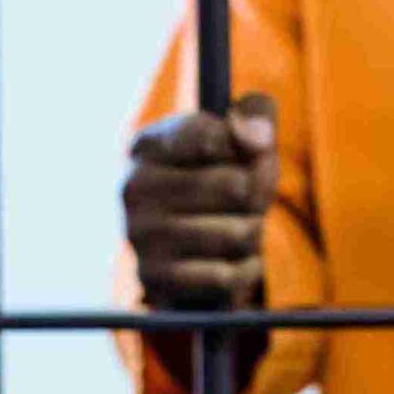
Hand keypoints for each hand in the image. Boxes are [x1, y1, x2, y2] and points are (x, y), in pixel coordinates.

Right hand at [123, 91, 279, 310]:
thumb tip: (256, 141)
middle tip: (251, 200)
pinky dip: (247, 270)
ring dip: (255, 233)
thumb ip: (257, 114)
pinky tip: (240, 261)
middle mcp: (134, 187)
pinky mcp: (152, 279)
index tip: (245, 154)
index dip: (246, 148)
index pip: (212, 136)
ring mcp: (139, 235)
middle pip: (235, 186)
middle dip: (259, 195)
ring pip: (236, 234)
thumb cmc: (222, 181)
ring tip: (243, 229)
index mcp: (149, 144)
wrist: (192, 253)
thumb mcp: (241, 136)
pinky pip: (225, 276)